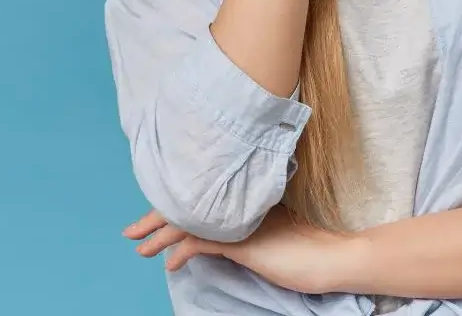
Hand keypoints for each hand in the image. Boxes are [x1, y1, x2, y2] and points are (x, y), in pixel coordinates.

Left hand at [124, 206, 361, 295]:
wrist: (330, 256)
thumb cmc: (307, 247)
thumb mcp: (272, 233)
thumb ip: (249, 226)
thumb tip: (220, 232)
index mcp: (247, 200)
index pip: (203, 197)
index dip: (176, 202)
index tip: (155, 211)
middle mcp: (241, 205)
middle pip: (190, 205)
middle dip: (157, 217)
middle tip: (131, 230)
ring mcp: (242, 222)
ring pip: (191, 222)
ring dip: (161, 235)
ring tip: (139, 247)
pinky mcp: (243, 242)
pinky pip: (202, 243)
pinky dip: (182, 252)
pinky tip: (170, 265)